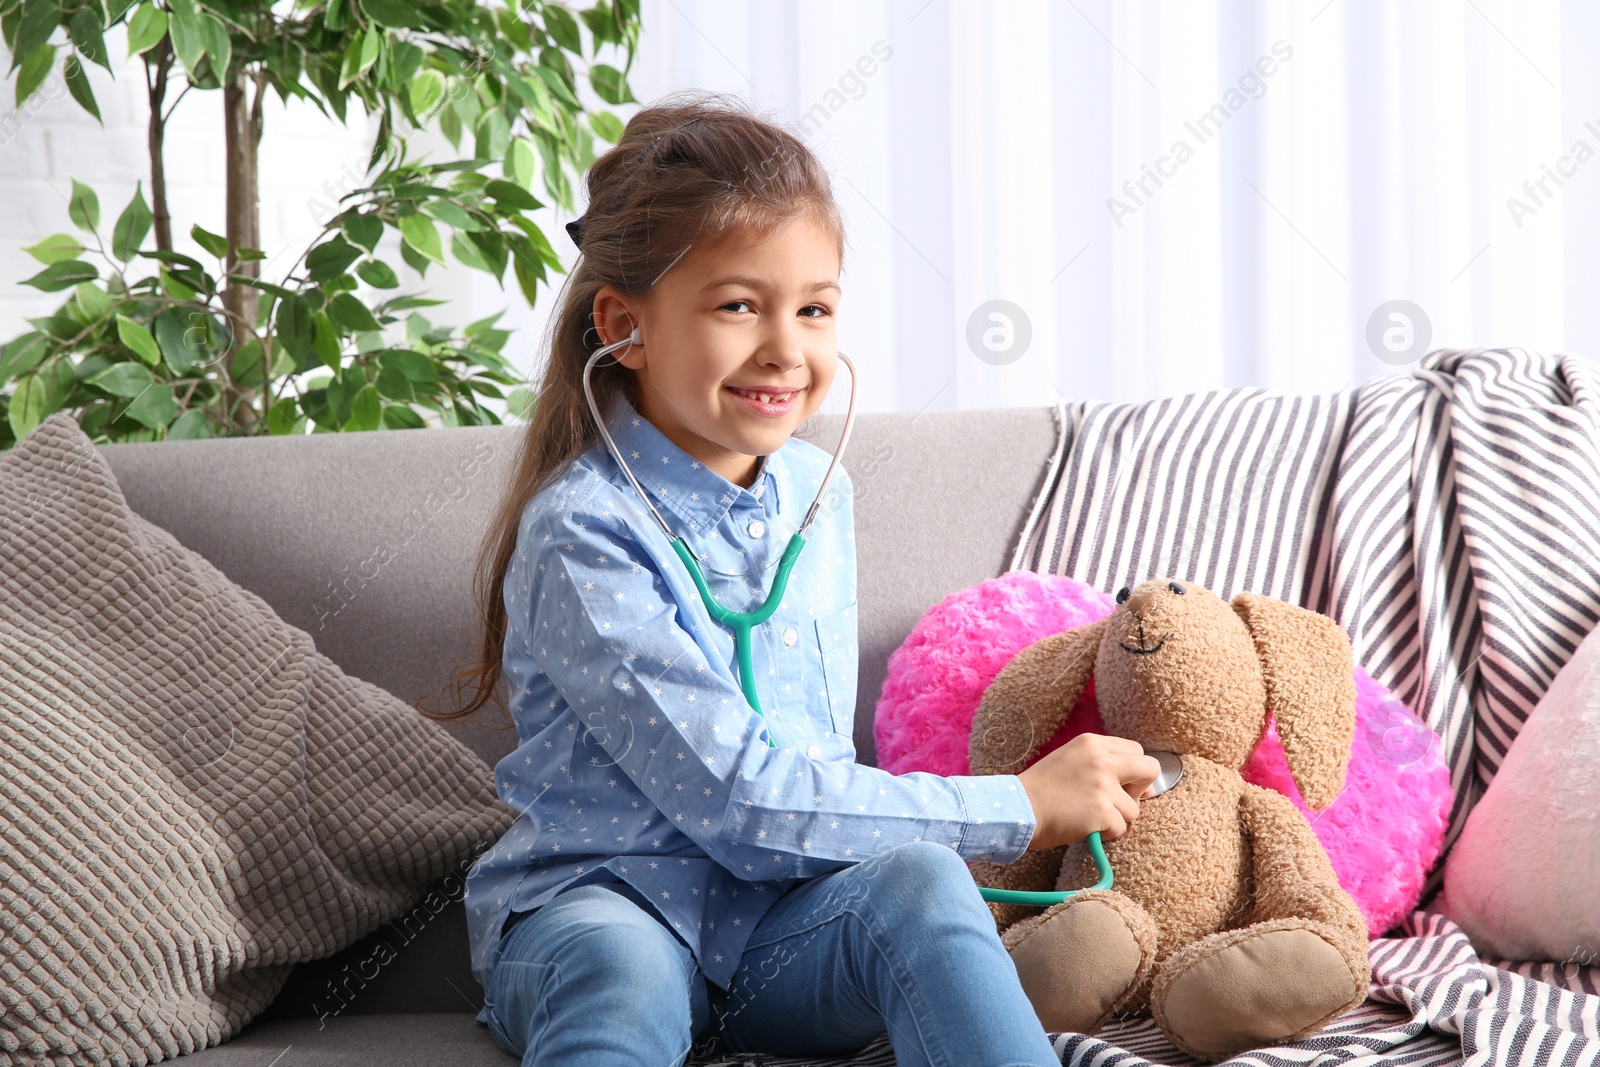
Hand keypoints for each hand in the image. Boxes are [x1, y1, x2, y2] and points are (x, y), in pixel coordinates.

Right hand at [1015, 733, 1162, 850]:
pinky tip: (1087, 828)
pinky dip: (1107, 834)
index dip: (1133, 771)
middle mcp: (1101, 760)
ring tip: (1092, 818)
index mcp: (1092, 743)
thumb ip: (1104, 766)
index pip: (1136, 750)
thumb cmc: (1039, 789)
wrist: (1016, 809)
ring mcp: (1103, 786)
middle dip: (1140, 790)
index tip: (1121, 784)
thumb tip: (1147, 789)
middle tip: (1118, 801)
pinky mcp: (1102, 812)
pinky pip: (1121, 828)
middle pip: (1149, 769)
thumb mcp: (1070, 761)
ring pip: (1135, 809)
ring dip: (1118, 819)